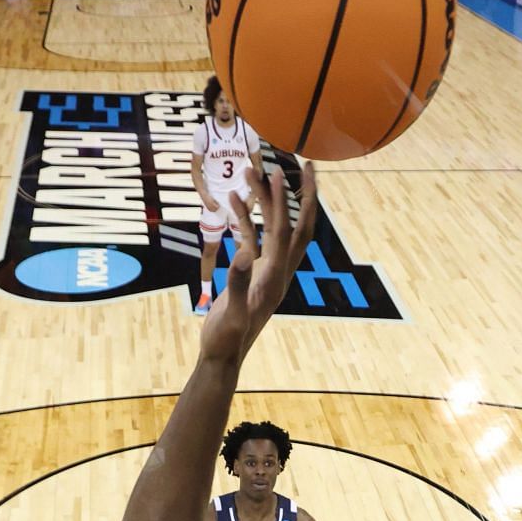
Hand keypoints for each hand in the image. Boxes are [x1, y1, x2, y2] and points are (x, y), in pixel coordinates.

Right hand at [197, 163, 319, 363]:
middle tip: (300, 162)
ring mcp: (266, 271)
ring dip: (265, 200)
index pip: (287, 231)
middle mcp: (278, 271)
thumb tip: (244, 255)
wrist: (222, 358)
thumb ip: (238, 286)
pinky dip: (245, 218)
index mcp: (276, 277)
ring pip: (272, 227)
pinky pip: (252, 239)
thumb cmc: (226, 342)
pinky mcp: (252, 274)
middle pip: (295, 225)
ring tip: (250, 171)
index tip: (287, 171)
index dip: (288, 201)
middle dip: (299, 194)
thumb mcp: (232, 316)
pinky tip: (233, 199)